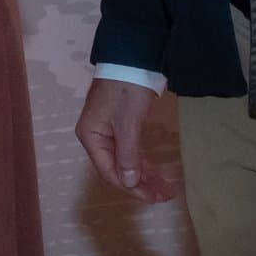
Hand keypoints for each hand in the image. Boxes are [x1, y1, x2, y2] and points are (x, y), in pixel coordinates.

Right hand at [75, 79, 175, 203]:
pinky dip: (141, 162)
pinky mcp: (119, 125)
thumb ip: (128, 154)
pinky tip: (153, 172)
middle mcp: (95, 137)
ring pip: (124, 161)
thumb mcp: (127, 123)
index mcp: (91, 137)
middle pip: (117, 169)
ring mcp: (107, 131)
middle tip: (164, 195)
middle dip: (140, 184)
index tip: (154, 197)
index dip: (131, 188)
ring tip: (164, 188)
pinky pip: (129, 151)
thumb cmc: (126, 90)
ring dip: (143, 175)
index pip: (109, 171)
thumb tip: (130, 183)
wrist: (130, 57)